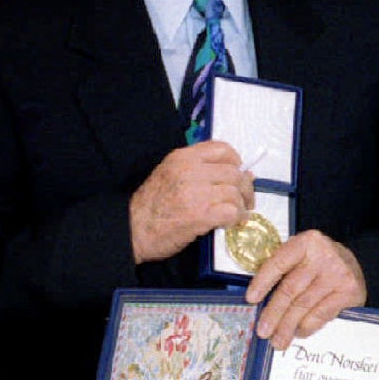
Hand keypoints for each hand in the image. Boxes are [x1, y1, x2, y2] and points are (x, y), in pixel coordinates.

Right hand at [129, 141, 254, 262]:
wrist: (134, 229)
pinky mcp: (200, 215)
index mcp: (183, 157)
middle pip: (234, 173)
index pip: (223, 149)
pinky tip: (230, 224)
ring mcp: (195, 192)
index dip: (236, 163)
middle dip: (244, 189)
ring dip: (240, 206)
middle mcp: (190, 170)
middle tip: (244, 201)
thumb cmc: (152, 205)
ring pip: (235, 193)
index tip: (237, 175)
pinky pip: (232, 212)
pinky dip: (236, 219)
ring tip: (236, 216)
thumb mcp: (170, 174)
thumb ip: (200, 170)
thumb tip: (242, 173)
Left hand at [245, 230, 366, 348]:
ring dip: (287, 326)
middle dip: (274, 313)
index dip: (263, 282)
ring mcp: (338, 274)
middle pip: (291, 289)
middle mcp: (323, 256)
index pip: (279, 263)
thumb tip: (258, 301)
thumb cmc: (317, 262)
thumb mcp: (301, 256)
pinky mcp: (349, 292)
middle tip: (262, 332)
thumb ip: (282, 270)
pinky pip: (321, 315)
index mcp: (306, 242)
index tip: (251, 299)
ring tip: (277, 341)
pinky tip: (298, 333)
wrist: (352, 264)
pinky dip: (307, 327)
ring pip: (304, 305)